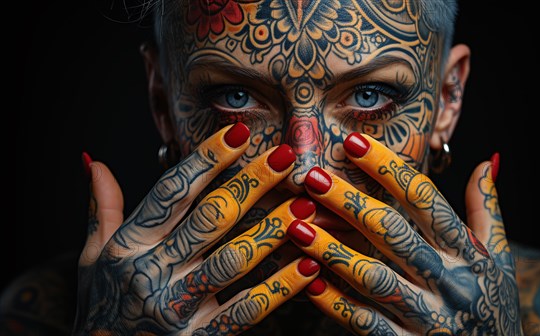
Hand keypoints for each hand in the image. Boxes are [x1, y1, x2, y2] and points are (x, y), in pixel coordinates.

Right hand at [74, 123, 320, 334]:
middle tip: (284, 156)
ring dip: (272, 230)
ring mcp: (178, 309)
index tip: (238, 133)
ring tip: (305, 204)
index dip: (206, 160)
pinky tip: (309, 265)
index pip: (172, 193)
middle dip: (250, 184)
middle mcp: (153, 273)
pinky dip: (280, 289)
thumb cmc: (102, 306)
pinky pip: (246, 312)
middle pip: (209, 219)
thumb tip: (94, 160)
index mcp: (130, 246)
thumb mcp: (92, 256)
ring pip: (232, 262)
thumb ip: (101, 208)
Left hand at [288, 132, 521, 334]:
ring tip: (298, 225)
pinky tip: (308, 281)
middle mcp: (450, 283)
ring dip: (333, 251)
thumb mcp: (500, 259)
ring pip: (375, 278)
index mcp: (470, 254)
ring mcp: (430, 319)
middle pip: (394, 234)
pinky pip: (368, 325)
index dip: (389, 169)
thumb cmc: (495, 307)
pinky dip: (337, 304)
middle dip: (350, 202)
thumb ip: (488, 210)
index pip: (426, 200)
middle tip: (313, 177)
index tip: (353, 143)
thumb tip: (488, 161)